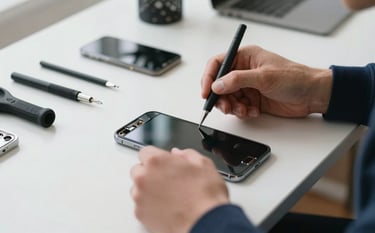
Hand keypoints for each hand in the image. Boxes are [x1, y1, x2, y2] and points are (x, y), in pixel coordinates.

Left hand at [130, 146, 228, 232]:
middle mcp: (144, 177)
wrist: (205, 222)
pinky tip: (165, 206)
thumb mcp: (203, 164)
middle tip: (167, 179)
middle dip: (150, 172)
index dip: (157, 157)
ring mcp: (140, 197)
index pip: (145, 151)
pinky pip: (140, 205)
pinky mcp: (140, 214)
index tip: (163, 162)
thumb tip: (180, 154)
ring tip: (168, 195)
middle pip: (138, 169)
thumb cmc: (205, 196)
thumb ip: (187, 154)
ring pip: (137, 188)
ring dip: (148, 189)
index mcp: (156, 161)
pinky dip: (149, 205)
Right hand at [201, 45, 332, 118]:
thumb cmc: (295, 78)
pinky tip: (254, 111)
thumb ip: (238, 80)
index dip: (208, 78)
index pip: (217, 64)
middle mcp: (244, 71)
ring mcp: (248, 86)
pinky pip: (238, 107)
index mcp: (245, 57)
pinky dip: (243, 112)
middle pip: (220, 85)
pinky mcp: (253, 99)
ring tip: (244, 110)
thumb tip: (217, 85)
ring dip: (233, 107)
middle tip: (227, 107)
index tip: (206, 92)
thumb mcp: (264, 76)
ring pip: (228, 98)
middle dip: (221, 98)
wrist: (312, 95)